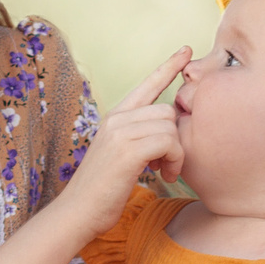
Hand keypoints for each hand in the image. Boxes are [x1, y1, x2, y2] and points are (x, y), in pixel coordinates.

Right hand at [63, 48, 189, 225]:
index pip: (146, 84)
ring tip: (165, 172)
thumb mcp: (119, 155)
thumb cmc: (103, 191)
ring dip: (177, 153)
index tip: (186, 51)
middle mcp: (116, 118)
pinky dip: (174, 160)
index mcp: (115, 117)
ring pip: (170, 126)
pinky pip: (168, 141)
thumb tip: (167, 133)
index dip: (168, 66)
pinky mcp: (127, 150)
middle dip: (176, 138)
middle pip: (168, 110)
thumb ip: (138, 137)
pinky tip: (164, 175)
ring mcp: (120, 132)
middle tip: (168, 164)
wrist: (78, 212)